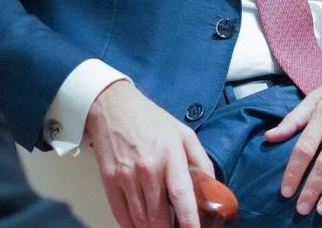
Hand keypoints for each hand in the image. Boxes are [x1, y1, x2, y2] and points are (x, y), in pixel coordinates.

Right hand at [85, 80, 214, 227]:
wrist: (112, 105)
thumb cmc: (149, 118)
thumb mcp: (183, 133)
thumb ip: (201, 160)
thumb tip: (212, 187)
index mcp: (170, 155)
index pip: (182, 196)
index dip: (189, 221)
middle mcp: (147, 168)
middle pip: (158, 216)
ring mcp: (125, 175)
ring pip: (140, 220)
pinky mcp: (109, 179)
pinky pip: (120, 214)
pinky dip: (131, 226)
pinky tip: (140, 227)